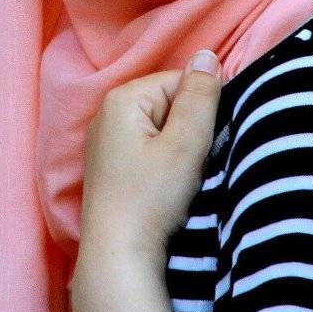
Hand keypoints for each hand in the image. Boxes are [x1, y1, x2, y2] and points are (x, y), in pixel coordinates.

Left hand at [76, 50, 223, 269]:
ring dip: (178, 151)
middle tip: (187, 167)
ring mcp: (105, 142)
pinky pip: (147, 150)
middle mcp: (106, 113)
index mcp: (123, 98)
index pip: (182, 83)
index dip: (202, 112)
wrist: (117, 256)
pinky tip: (161, 190)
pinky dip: (162, 165)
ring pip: (161, 130)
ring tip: (175, 181)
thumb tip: (208, 55)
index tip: (201, 146)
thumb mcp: (185, 144)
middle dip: (189, 131)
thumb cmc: (151, 199)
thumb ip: (201, 97)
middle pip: (170, 105)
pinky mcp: (109, 168)